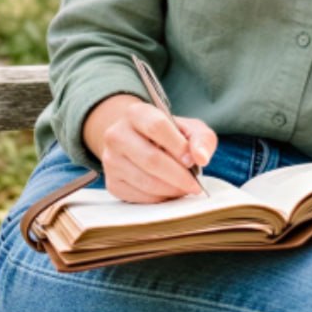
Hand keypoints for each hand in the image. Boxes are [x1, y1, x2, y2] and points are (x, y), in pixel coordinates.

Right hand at [83, 94, 217, 202]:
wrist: (138, 141)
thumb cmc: (168, 135)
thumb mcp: (189, 128)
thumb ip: (201, 139)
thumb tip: (201, 158)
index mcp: (136, 113)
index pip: (157, 127)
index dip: (178, 147)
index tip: (193, 161)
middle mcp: (116, 134)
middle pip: (151, 159)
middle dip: (179, 176)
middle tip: (195, 184)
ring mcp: (110, 160)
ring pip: (145, 181)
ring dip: (171, 189)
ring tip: (184, 188)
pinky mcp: (112, 182)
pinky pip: (139, 197)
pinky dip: (159, 198)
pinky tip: (168, 191)